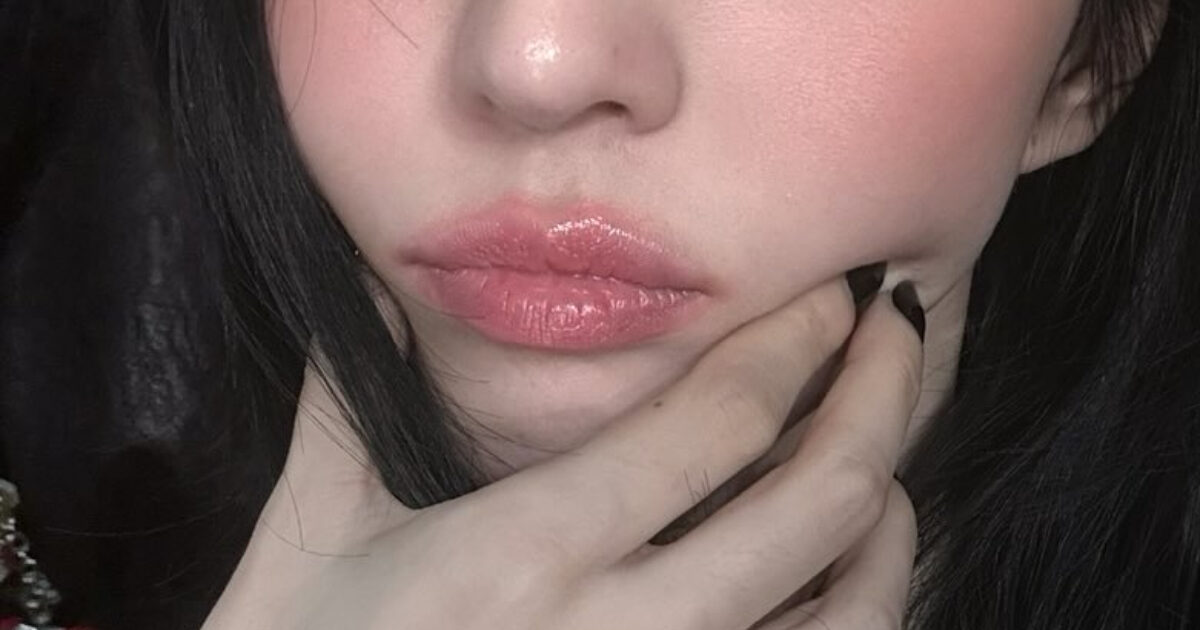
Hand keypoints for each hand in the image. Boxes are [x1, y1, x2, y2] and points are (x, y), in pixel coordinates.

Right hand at [201, 269, 923, 629]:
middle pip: (814, 498)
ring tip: (884, 452)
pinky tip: (845, 576)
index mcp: (525, 556)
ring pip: (852, 610)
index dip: (793, 341)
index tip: (832, 291)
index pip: (712, 423)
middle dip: (880, 393)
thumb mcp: (310, 541)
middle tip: (898, 325)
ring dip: (887, 512)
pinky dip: (858, 613)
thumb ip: (346, 401)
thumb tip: (384, 287)